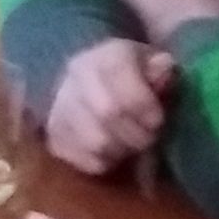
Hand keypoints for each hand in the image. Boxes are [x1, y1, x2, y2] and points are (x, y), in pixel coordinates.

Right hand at [43, 36, 176, 176]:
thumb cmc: (134, 78)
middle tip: (150, 137)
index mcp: (104, 56)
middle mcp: (75, 77)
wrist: (93, 87)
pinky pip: (84, 161)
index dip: (144, 104)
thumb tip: (164, 67)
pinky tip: (113, 151)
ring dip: (123, 150)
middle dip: (137, 132)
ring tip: (131, 144)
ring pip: (96, 142)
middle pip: (108, 112)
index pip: (119, 76)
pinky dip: (105, 162)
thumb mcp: (154, 66)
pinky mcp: (54, 137)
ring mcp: (60, 107)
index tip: (158, 120)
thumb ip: (162, 69)